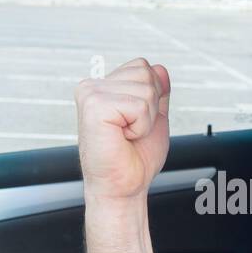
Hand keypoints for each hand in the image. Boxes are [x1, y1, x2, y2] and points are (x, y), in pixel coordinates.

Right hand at [75, 57, 170, 201]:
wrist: (123, 186)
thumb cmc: (133, 158)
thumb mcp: (153, 117)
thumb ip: (156, 91)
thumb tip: (160, 69)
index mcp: (103, 86)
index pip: (142, 66)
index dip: (152, 95)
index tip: (135, 121)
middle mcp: (92, 87)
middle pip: (146, 73)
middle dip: (151, 107)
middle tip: (131, 130)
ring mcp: (91, 94)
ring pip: (146, 89)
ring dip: (146, 119)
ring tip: (127, 135)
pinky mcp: (95, 107)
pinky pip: (140, 106)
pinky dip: (141, 126)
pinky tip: (123, 137)